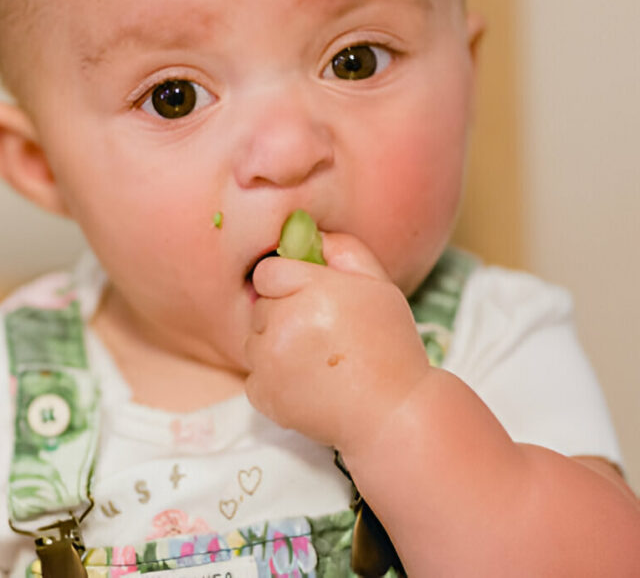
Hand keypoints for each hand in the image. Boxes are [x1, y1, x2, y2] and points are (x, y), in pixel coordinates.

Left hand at [244, 232, 431, 454]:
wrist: (393, 414)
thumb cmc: (391, 347)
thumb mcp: (379, 287)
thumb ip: (345, 251)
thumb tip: (310, 233)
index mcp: (314, 290)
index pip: (268, 272)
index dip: (288, 283)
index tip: (310, 299)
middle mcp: (285, 323)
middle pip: (260, 306)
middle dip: (283, 315)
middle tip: (322, 335)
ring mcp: (271, 362)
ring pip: (254, 341)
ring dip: (275, 348)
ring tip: (317, 362)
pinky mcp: (264, 395)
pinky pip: (254, 377)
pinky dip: (274, 382)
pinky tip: (308, 386)